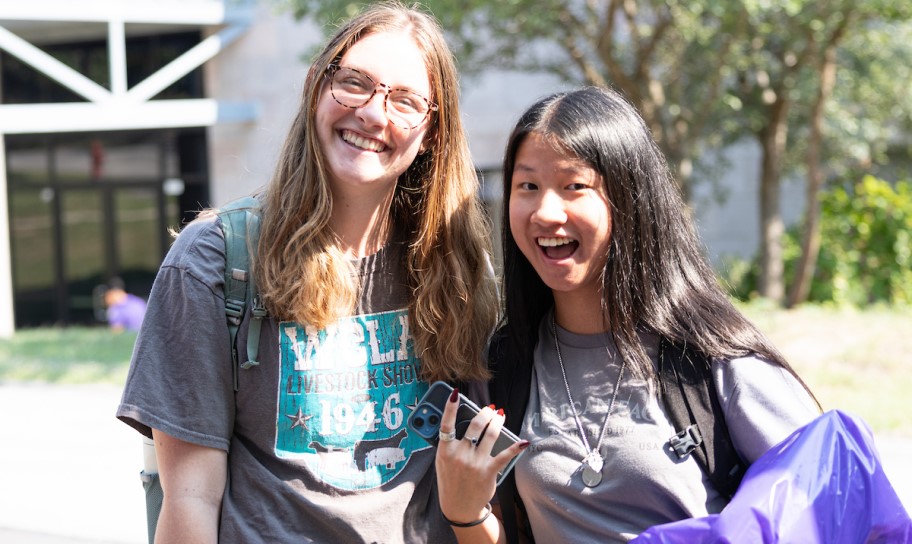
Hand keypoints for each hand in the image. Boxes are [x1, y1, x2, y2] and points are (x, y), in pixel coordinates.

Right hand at [434, 388, 527, 523]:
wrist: (459, 507)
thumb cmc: (451, 481)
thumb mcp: (442, 462)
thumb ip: (449, 444)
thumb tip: (461, 423)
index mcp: (445, 451)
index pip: (446, 424)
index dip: (450, 407)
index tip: (455, 394)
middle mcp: (460, 455)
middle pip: (474, 426)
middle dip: (485, 413)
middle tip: (490, 408)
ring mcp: (475, 463)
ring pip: (490, 435)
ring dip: (498, 422)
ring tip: (500, 416)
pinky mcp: (489, 472)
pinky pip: (505, 455)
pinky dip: (515, 447)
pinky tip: (522, 442)